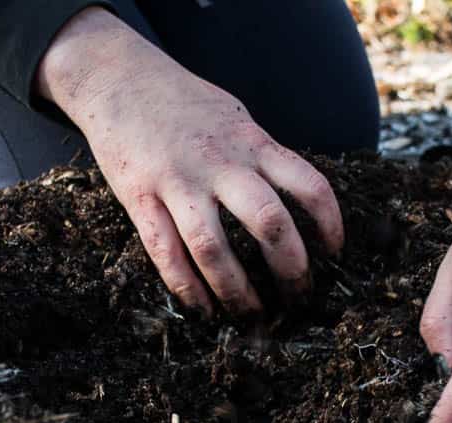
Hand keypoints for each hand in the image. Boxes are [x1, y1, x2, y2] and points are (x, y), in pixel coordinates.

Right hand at [36, 8, 342, 315]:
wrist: (117, 77)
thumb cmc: (184, 103)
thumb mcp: (235, 118)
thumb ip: (262, 156)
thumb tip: (294, 199)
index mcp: (251, 142)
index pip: (308, 184)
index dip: (329, 223)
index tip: (334, 251)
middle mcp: (219, 163)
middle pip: (268, 222)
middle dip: (290, 269)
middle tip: (298, 297)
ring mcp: (177, 182)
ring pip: (213, 249)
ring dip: (237, 291)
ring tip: (253, 315)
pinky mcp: (140, 198)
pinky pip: (166, 254)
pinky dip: (187, 288)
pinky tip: (204, 309)